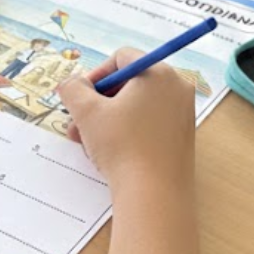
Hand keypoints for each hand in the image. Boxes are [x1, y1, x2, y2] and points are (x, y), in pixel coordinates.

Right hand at [57, 49, 195, 183]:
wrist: (154, 196)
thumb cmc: (122, 146)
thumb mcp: (87, 112)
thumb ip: (73, 88)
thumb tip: (71, 83)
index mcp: (159, 73)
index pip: (122, 58)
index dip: (95, 74)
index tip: (79, 97)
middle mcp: (176, 89)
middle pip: (129, 82)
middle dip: (98, 102)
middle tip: (78, 122)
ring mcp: (182, 115)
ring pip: (136, 106)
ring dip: (106, 119)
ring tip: (85, 142)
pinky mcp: (181, 138)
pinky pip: (148, 123)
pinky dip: (126, 131)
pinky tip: (107, 152)